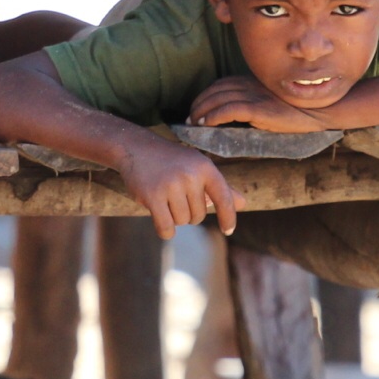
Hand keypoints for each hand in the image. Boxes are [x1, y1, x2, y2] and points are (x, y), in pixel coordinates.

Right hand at [117, 134, 238, 239]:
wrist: (136, 147)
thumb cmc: (172, 160)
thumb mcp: (198, 167)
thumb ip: (220, 187)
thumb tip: (243, 204)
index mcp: (205, 167)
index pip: (224, 198)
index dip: (228, 217)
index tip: (228, 231)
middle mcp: (191, 175)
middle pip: (199, 215)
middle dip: (188, 212)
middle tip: (176, 196)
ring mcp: (171, 185)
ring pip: (182, 221)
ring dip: (174, 217)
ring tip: (165, 198)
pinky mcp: (153, 196)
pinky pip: (166, 228)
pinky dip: (165, 230)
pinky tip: (159, 217)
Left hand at [186, 76, 334, 132]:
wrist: (318, 111)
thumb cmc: (296, 110)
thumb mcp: (271, 101)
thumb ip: (254, 103)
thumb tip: (235, 116)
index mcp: (252, 81)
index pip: (220, 84)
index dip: (205, 96)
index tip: (196, 110)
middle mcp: (250, 85)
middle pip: (214, 90)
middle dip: (198, 104)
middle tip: (190, 119)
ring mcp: (254, 95)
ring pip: (217, 99)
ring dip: (201, 112)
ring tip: (194, 124)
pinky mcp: (258, 108)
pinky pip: (228, 110)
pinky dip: (213, 116)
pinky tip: (205, 125)